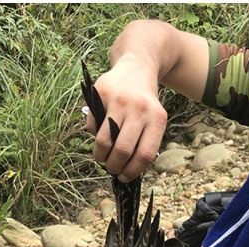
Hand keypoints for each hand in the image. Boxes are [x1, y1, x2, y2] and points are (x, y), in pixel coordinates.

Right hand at [86, 57, 166, 181]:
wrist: (136, 66)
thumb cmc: (143, 102)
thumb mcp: (152, 119)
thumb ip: (143, 140)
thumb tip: (126, 170)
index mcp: (157, 118)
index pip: (144, 154)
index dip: (132, 171)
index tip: (124, 178)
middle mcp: (139, 109)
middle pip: (122, 150)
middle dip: (114, 166)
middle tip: (111, 168)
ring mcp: (119, 101)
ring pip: (104, 141)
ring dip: (100, 155)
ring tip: (102, 156)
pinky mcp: (101, 95)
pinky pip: (91, 126)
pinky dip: (92, 134)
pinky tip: (99, 129)